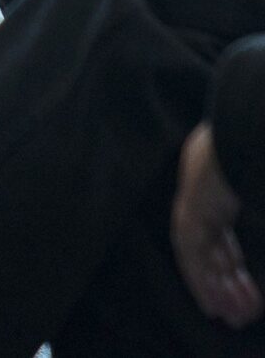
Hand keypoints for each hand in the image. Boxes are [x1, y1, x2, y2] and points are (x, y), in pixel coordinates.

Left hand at [174, 124, 262, 327]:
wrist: (254, 131)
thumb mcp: (262, 205)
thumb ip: (261, 230)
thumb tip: (263, 274)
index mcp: (227, 189)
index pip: (228, 237)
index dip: (239, 268)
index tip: (253, 296)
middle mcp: (208, 195)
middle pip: (214, 249)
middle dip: (228, 283)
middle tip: (242, 314)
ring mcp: (197, 199)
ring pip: (200, 255)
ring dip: (215, 288)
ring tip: (231, 318)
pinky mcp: (192, 207)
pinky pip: (190, 251)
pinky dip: (200, 279)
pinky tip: (211, 304)